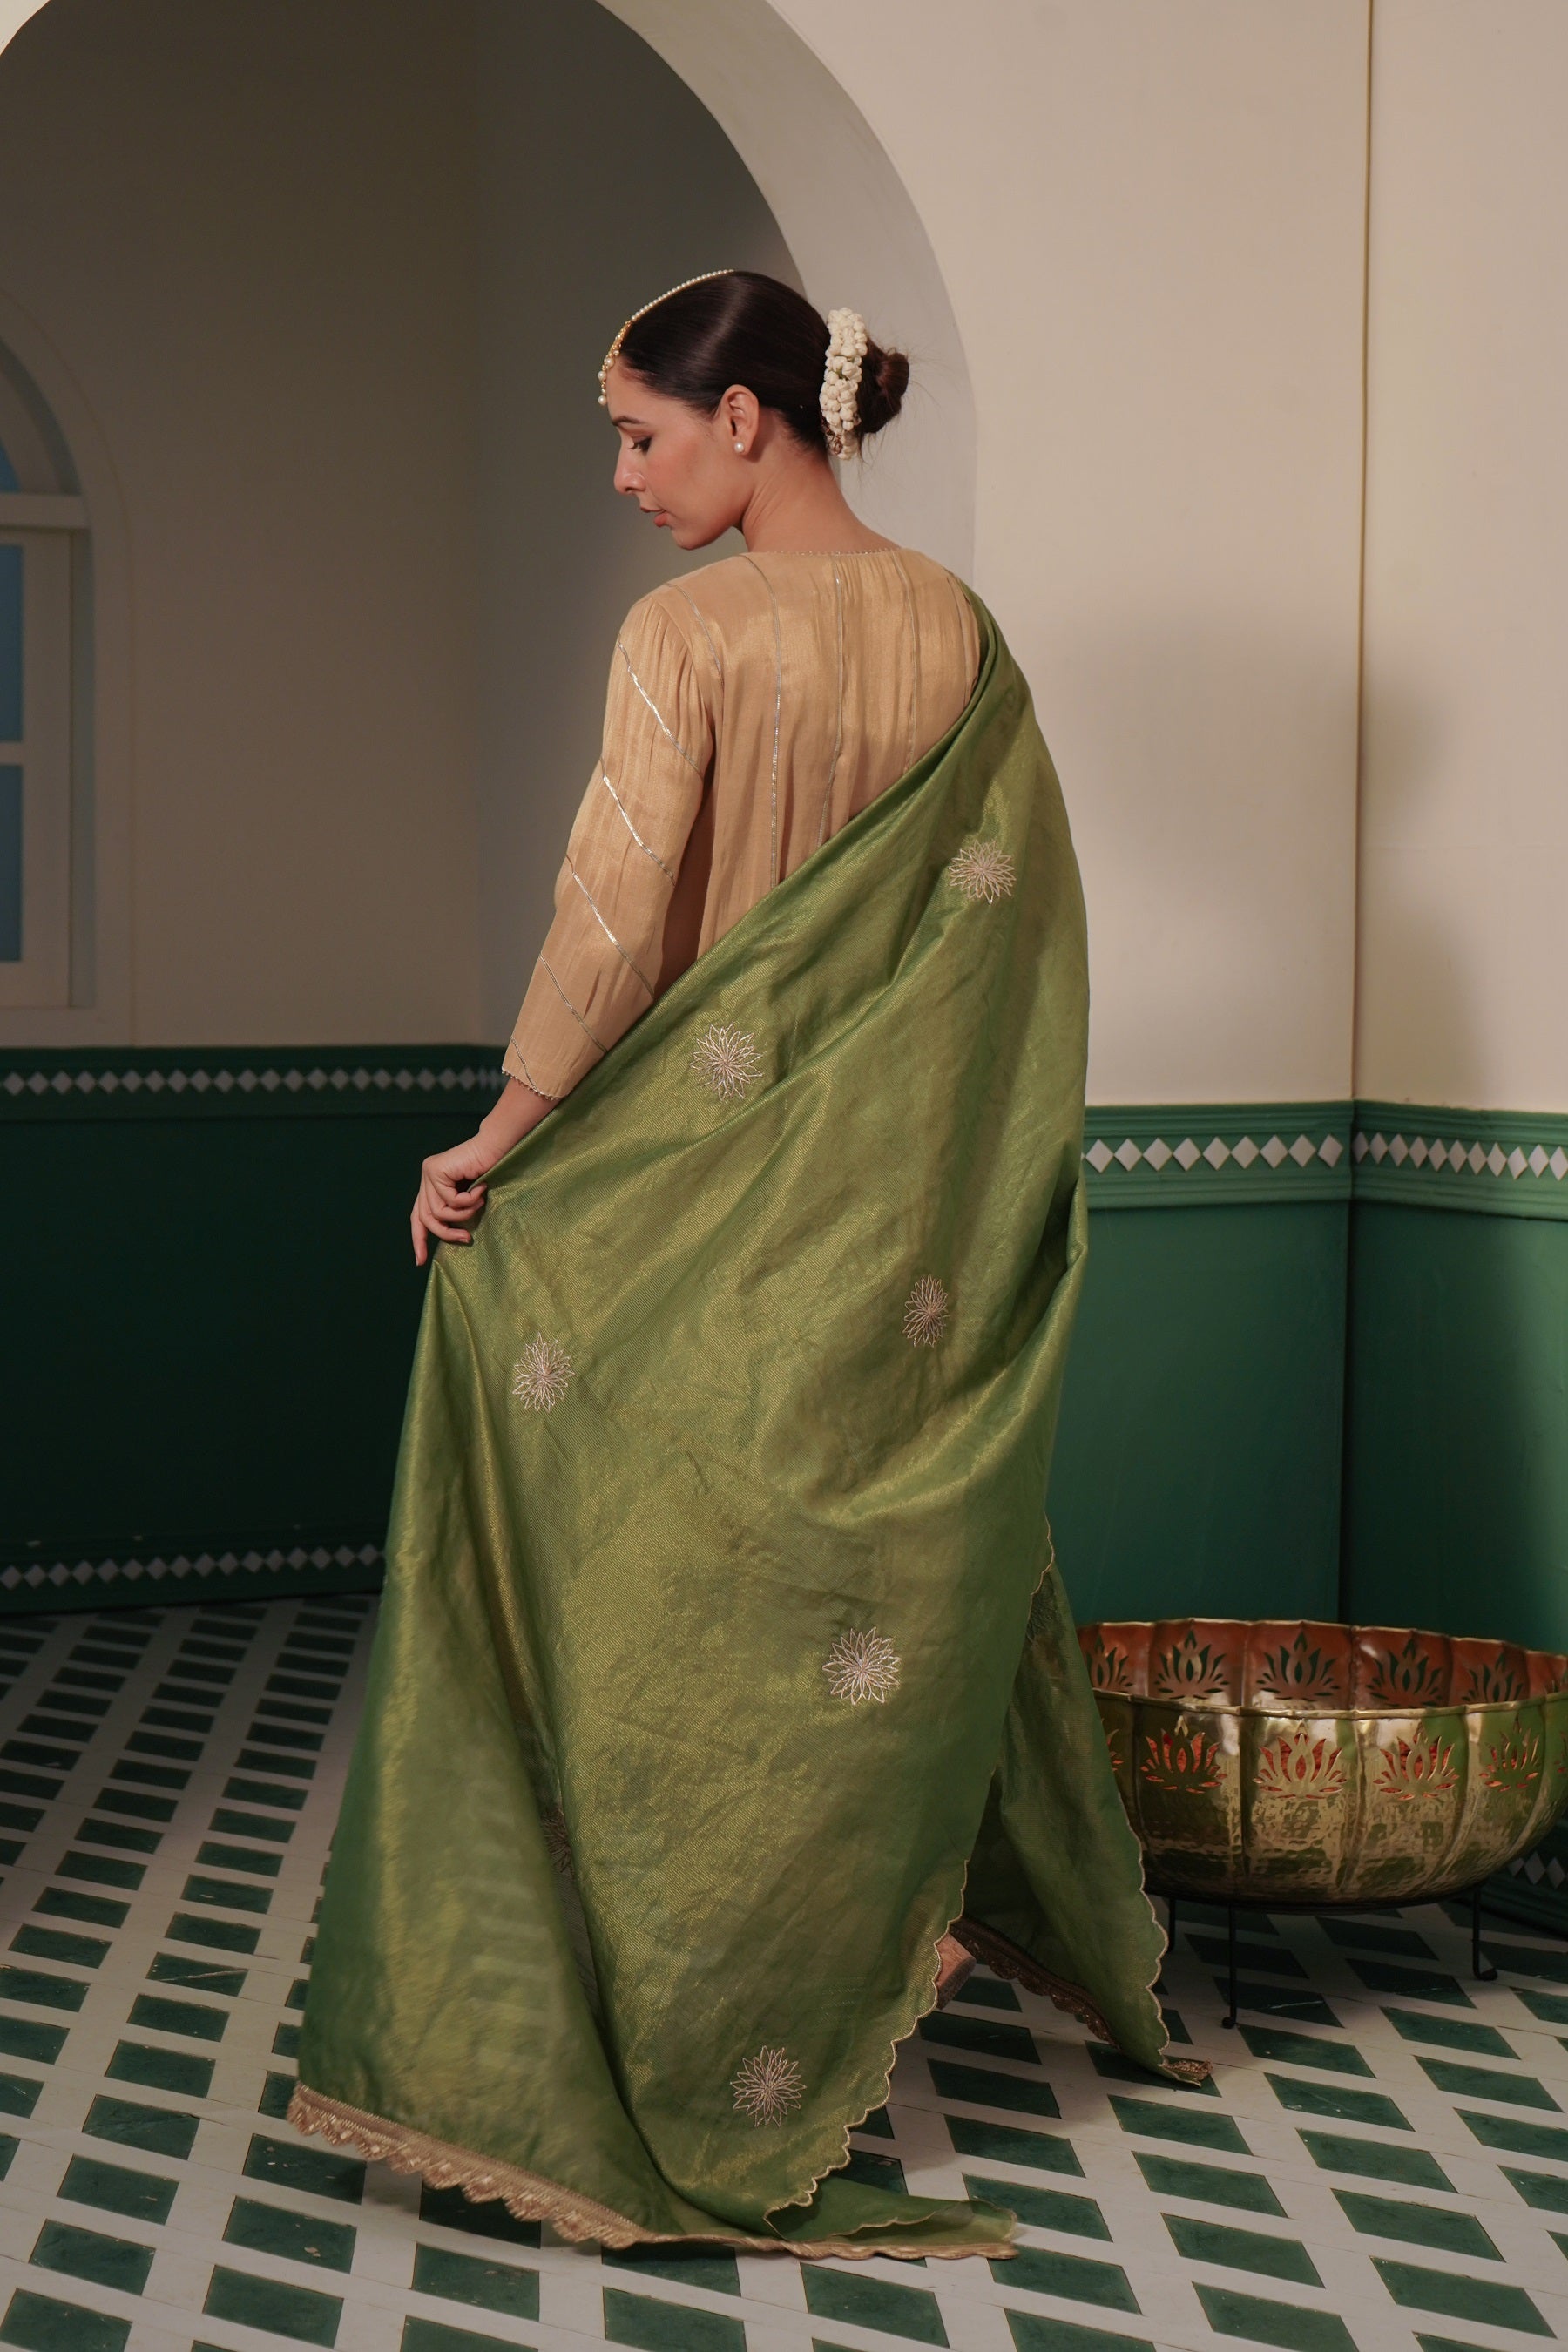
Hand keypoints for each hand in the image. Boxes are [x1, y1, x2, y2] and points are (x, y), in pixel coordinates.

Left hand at [410, 1078, 559, 1264]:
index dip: (419, 1239)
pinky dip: (468, 1201)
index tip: (420, 1261)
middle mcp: (427, 1178)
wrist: (497, 1148)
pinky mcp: (435, 1170)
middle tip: (465, 1240)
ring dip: (462, 1215)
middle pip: (424, 1217)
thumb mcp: (468, 1199)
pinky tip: (481, 1189)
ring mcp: (429, 1173)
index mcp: (432, 1185)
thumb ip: (454, 1211)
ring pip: (437, 1212)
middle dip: (444, 1233)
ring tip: (480, 1204)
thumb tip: (448, 1236)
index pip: (418, 1216)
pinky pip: (449, 1200)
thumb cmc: (491, 1173)